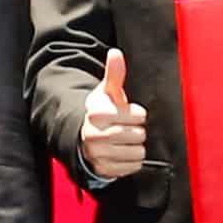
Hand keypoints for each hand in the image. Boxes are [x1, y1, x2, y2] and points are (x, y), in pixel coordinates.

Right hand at [74, 52, 152, 182]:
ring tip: (125, 141)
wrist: (84, 137)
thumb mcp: (107, 92)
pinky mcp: (103, 170)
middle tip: (127, 128)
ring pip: (137, 152)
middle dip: (136, 131)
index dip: (138, 114)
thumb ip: (114, 73)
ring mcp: (97, 154)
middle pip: (138, 135)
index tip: (130, 113)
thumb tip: (115, 53)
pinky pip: (133, 167)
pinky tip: (122, 153)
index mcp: (96, 113)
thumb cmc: (102, 112)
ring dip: (135, 147)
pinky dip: (131, 161)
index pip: (138, 116)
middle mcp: (94, 135)